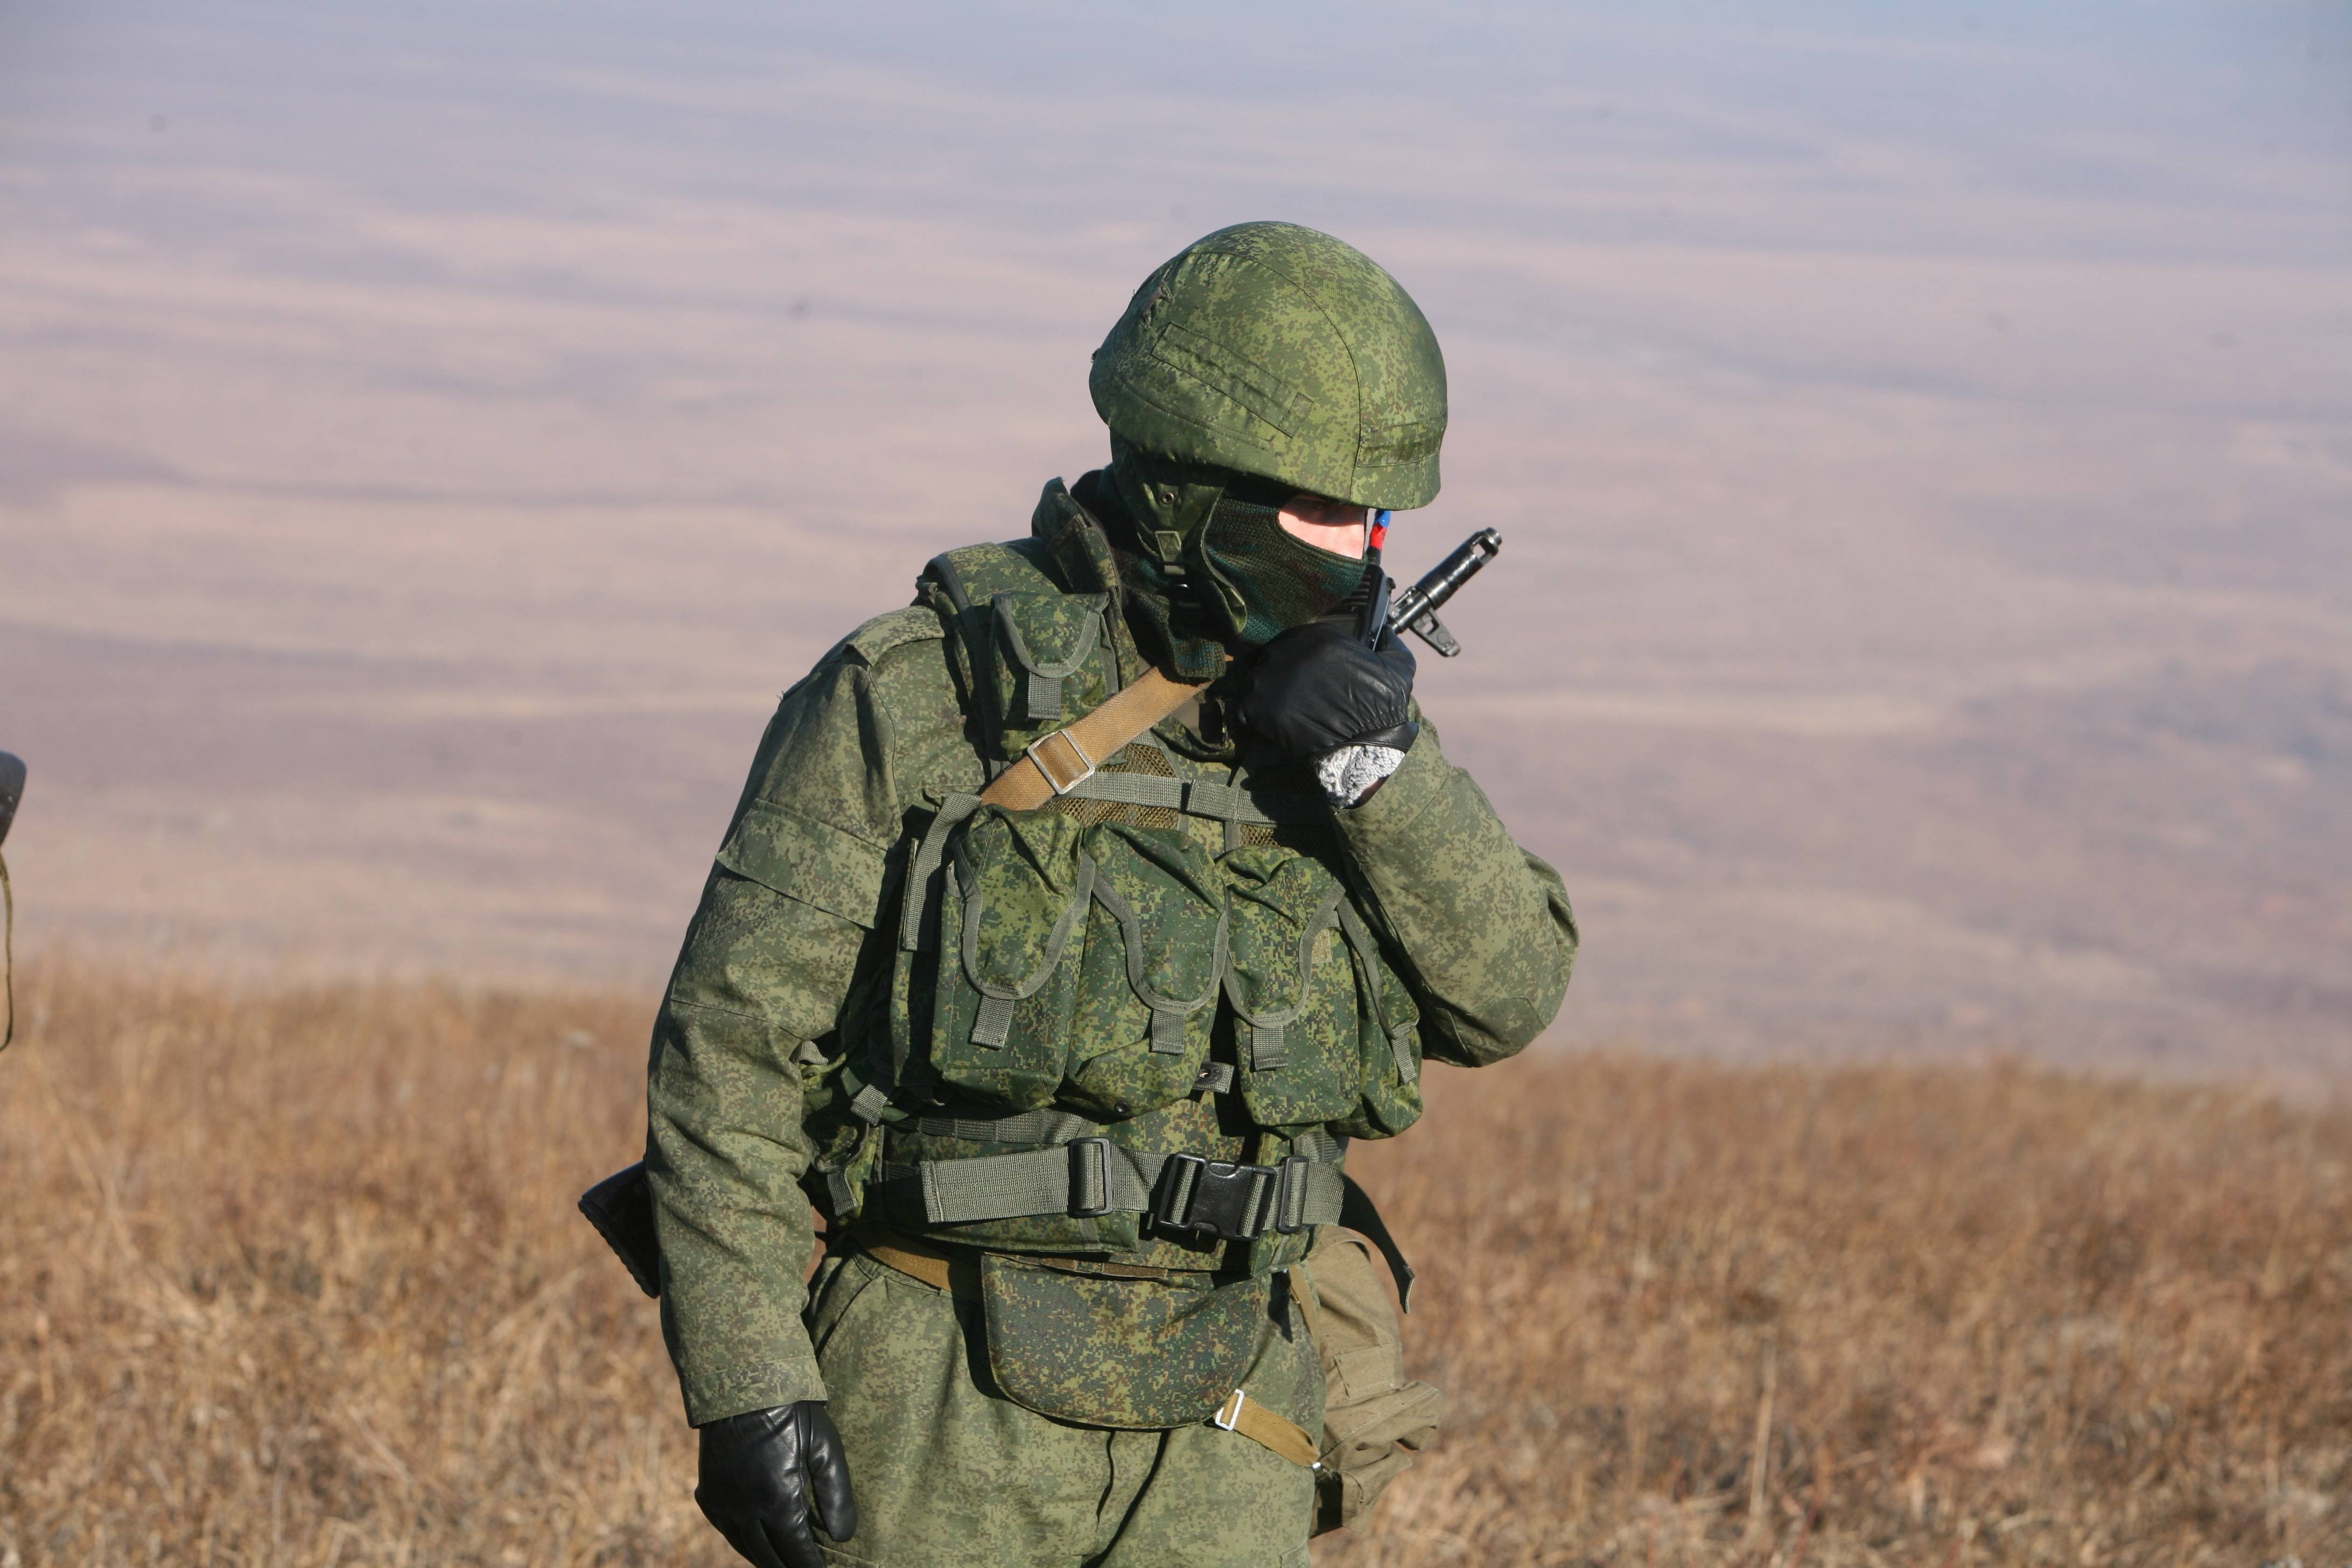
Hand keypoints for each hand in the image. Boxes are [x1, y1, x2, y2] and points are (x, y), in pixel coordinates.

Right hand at [696, 1401, 857, 1567]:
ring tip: (783, 1560)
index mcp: (776, 1499)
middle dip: (788, 1566)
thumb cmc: (791, 1411)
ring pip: (744, 1546)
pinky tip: (756, 1538)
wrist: (742, 1382)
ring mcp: (721, 1502)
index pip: (795, 1550)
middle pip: (767, 1556)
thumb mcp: (824, 1446)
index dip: (810, 1565)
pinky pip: (725, 1528)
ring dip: (764, 1557)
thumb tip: (844, 1536)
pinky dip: (742, 1539)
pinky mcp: (707, 1492)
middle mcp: (744, 1508)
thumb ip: (836, 1494)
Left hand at [1234, 620, 1417, 760]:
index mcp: (1319, 637)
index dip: (1297, 659)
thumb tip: (1384, 629)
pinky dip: (1255, 719)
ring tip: (1283, 713)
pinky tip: (1272, 727)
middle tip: (1294, 696)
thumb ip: (1389, 641)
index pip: (1294, 640)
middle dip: (1280, 675)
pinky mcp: (1258, 708)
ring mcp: (1270, 679)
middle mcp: (1290, 652)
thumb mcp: (1398, 665)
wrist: (1368, 746)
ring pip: (1256, 682)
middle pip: (1272, 658)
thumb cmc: (1383, 707)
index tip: (1304, 675)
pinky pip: (1245, 710)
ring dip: (1266, 696)